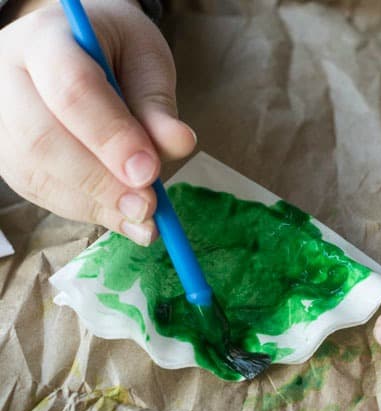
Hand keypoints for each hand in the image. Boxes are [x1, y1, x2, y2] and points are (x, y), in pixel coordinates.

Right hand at [0, 0, 195, 244]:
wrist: (76, 47)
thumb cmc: (115, 51)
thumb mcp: (146, 61)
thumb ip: (158, 104)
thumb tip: (179, 144)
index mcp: (46, 39)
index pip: (71, 90)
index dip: (111, 136)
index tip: (149, 172)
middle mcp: (7, 77)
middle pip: (40, 137)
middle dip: (100, 180)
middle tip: (148, 206)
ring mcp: (0, 120)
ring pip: (35, 172)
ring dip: (94, 203)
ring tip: (143, 218)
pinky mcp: (6, 155)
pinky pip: (39, 191)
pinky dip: (86, 209)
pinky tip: (122, 215)